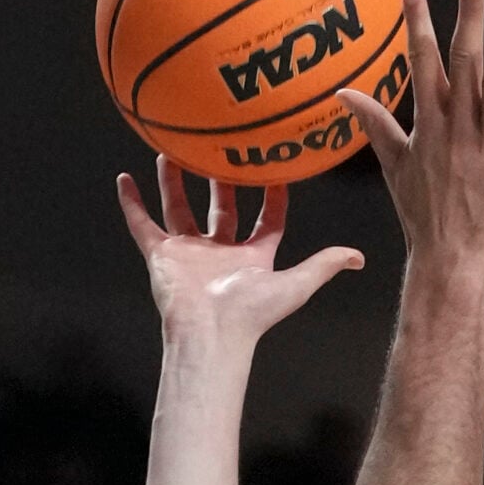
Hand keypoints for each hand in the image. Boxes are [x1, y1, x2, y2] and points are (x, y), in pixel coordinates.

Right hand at [118, 156, 362, 349]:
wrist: (210, 333)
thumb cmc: (252, 314)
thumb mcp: (295, 283)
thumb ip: (324, 265)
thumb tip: (359, 257)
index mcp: (252, 258)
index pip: (266, 222)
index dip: (273, 197)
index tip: (274, 168)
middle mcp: (220, 253)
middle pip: (221, 210)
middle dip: (220, 182)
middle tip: (218, 151)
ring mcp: (189, 253)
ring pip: (179, 210)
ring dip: (175, 183)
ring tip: (172, 153)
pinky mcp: (161, 255)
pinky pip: (142, 224)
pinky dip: (132, 203)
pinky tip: (124, 179)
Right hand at [336, 0, 483, 282]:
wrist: (452, 263)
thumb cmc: (425, 216)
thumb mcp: (394, 166)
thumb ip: (375, 123)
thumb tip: (343, 93)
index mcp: (431, 125)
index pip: (422, 63)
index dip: (418, 23)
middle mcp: (459, 128)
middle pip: (463, 63)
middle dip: (467, 19)